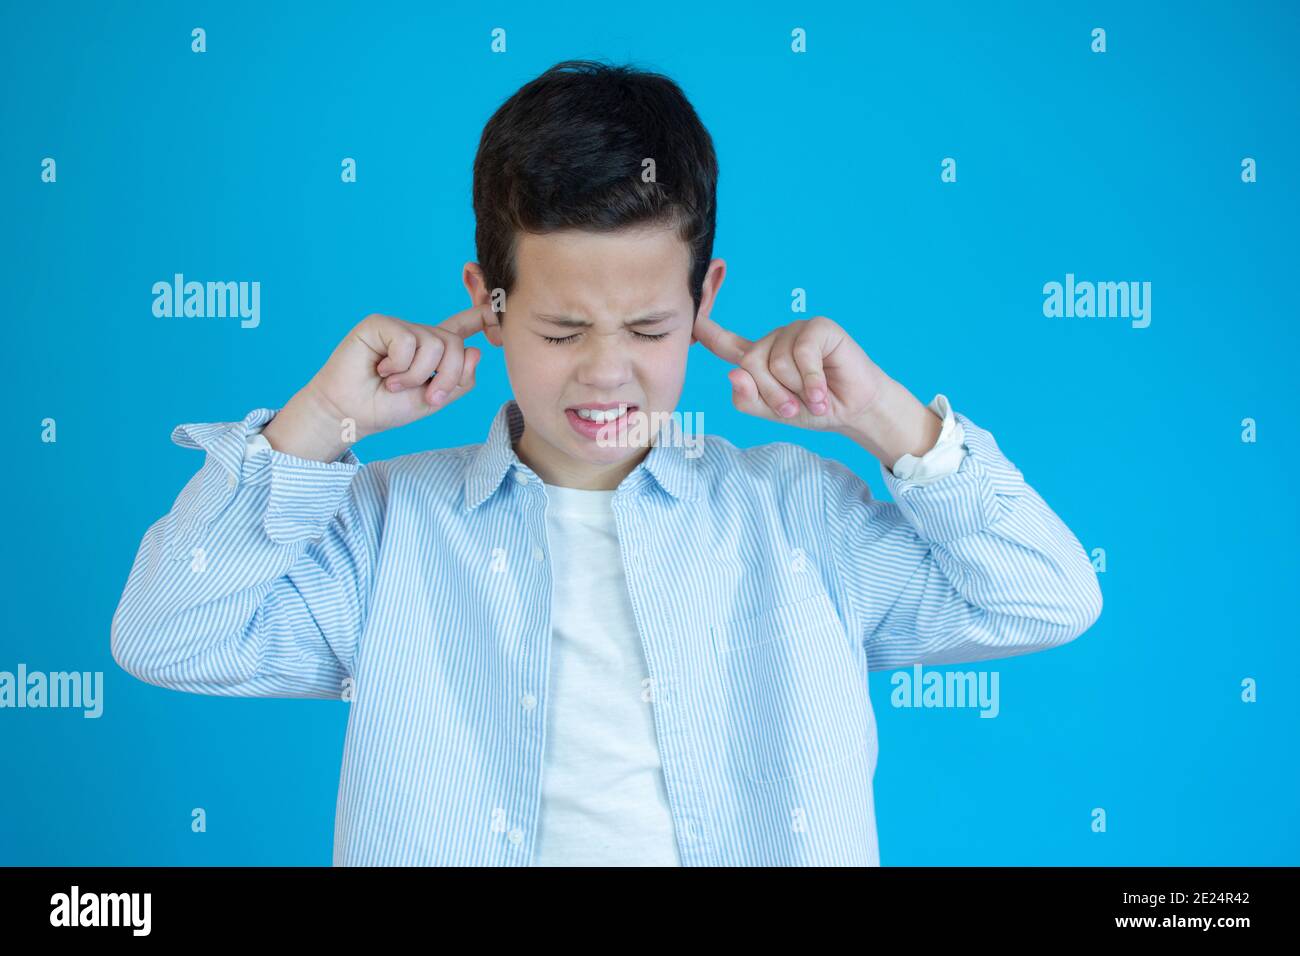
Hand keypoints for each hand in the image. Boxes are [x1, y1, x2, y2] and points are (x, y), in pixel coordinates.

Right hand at [265, 309, 484, 460]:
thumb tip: (476, 350)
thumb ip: (460, 380)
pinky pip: (408, 341)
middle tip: (426, 396)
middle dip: (448, 377)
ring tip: (394, 383)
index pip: (464, 326)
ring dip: (417, 375)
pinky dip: (399, 366)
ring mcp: (401, 327)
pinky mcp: (381, 324)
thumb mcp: (434, 400)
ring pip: (435, 344)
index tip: (498, 306)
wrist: (351, 414)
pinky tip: (381, 370)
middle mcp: (420, 334)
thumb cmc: (388, 408)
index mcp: (435, 350)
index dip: (483, 315)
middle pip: (456, 345)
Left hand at [691, 313, 890, 432]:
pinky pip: (801, 354)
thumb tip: (733, 373)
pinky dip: (811, 381)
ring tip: (812, 399)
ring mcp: (795, 330)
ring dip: (795, 390)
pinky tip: (822, 393)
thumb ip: (749, 398)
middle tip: (792, 408)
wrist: (853, 411)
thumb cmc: (814, 408)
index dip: (705, 329)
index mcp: (757, 357)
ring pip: (775, 362)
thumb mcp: (774, 411)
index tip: (690, 313)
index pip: (723, 342)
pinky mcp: (818, 327)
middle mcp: (772, 340)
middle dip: (771, 393)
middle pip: (750, 363)